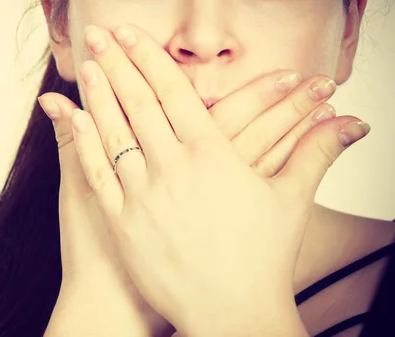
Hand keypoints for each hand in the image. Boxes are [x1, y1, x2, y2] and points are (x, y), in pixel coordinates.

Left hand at [67, 23, 369, 334]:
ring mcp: (143, 195)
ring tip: (87, 67)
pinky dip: (84, 144)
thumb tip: (351, 124)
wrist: (232, 314)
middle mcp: (173, 168)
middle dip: (116, 64)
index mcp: (212, 155)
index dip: (148, 59)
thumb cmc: (261, 260)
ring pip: (114, 133)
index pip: (174, 93)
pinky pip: (97, 174)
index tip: (130, 35)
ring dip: (98, 96)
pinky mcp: (123, 223)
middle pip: (138, 103)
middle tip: (99, 36)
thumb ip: (315, 153)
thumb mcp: (290, 200)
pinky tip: (76, 120)